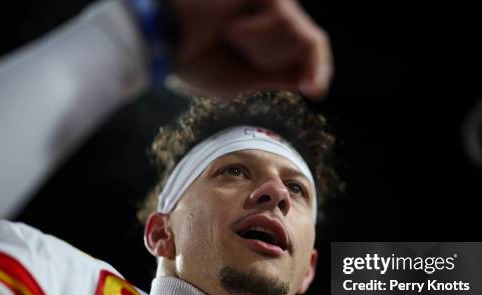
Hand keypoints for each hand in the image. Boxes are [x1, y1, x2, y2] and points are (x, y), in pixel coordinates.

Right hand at [170, 0, 332, 99]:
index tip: (317, 90)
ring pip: (300, 33)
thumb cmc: (193, 61)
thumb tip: (307, 79)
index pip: (304, 50)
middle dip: (280, 61)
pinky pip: (286, 20)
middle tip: (236, 53)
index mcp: (263, 39)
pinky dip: (260, 35)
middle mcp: (269, 16)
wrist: (164, 41)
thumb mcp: (241, 80)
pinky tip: (232, 30)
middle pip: (308, 42)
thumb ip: (276, 75)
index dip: (317, 68)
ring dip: (265, 49)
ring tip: (229, 37)